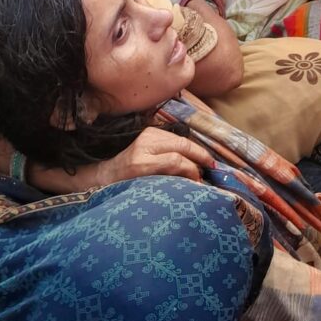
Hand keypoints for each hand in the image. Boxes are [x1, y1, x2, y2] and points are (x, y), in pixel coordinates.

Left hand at [96, 126, 216, 185]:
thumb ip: (168, 183)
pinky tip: (192, 154)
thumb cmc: (126, 187)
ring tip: (205, 161)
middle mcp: (144, 145)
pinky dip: (186, 145)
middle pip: (181, 144)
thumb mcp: (145, 190)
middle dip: (199, 155)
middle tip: (211, 166)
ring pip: (180, 138)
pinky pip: (174, 137)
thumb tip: (195, 182)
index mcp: (140, 163)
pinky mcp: (149, 131)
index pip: (174, 160)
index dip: (191, 169)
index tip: (199, 180)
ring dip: (195, 149)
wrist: (108, 173)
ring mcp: (147, 135)